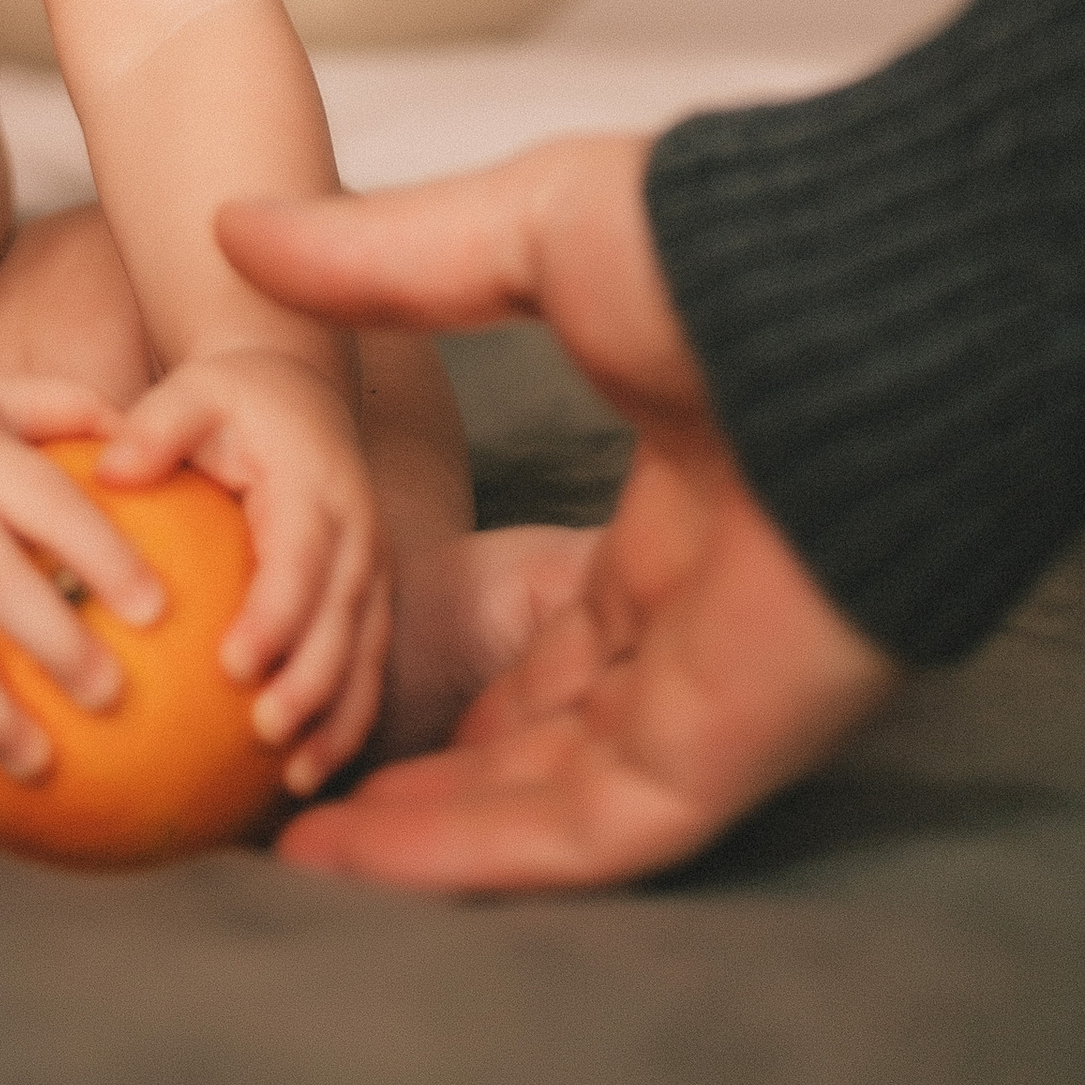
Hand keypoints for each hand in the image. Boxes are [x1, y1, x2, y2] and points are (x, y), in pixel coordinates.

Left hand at [94, 349, 388, 793]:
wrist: (302, 396)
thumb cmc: (233, 400)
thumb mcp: (193, 391)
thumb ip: (157, 428)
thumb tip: (109, 470)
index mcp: (316, 487)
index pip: (300, 558)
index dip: (277, 613)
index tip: (234, 664)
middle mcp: (358, 534)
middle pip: (345, 620)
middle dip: (312, 681)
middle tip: (263, 731)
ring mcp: (374, 571)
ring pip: (366, 656)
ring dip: (338, 719)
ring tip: (296, 779)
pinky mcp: (371, 601)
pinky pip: (367, 668)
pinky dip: (346, 722)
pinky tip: (303, 773)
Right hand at [213, 140, 901, 887]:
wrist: (841, 312)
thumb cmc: (718, 257)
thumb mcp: (526, 236)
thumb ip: (387, 258)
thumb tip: (243, 224)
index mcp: (687, 516)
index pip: (581, 630)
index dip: (482, 662)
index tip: (374, 671)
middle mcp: (707, 617)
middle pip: (565, 727)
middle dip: (451, 768)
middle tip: (316, 785)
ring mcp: (717, 689)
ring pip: (559, 799)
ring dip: (436, 832)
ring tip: (304, 849)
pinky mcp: (723, 746)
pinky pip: (585, 834)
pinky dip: (473, 857)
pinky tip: (358, 860)